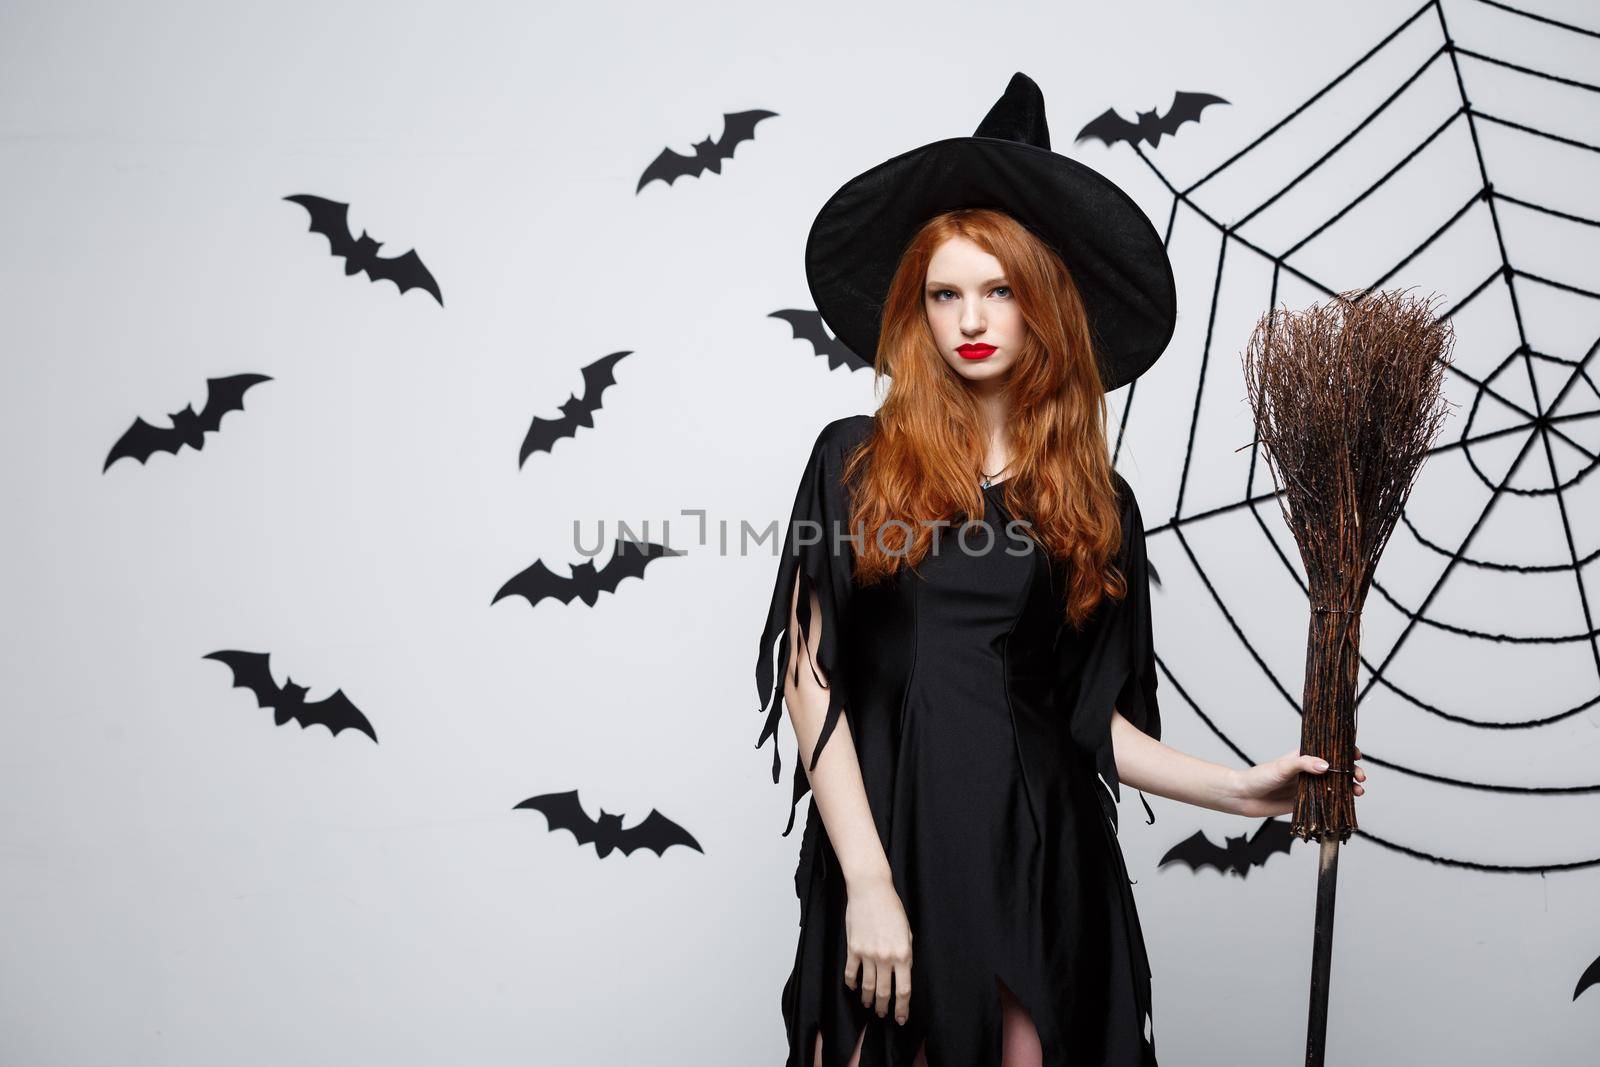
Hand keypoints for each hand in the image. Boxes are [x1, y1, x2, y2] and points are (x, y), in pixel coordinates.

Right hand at [842, 876, 913, 1024]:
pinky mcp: (853, 948)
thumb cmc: (891, 908)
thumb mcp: (907, 932)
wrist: (871, 890)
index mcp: (903, 954)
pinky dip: (851, 983)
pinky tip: (853, 988)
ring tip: (868, 1004)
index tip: (901, 1018)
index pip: (904, 990)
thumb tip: (902, 971)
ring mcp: (868, 954)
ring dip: (868, 998)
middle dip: (885, 1007)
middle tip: (883, 1014)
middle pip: (885, 992)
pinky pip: (851, 972)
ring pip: (868, 986)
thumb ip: (905, 953)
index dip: (902, 1007)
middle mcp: (886, 958)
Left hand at [1227, 746, 1364, 817]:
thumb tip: (1326, 765)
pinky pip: (1328, 801)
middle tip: (1360, 777)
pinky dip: (1340, 802)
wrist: (1244, 798)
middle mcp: (1309, 770)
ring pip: (1336, 785)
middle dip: (1352, 771)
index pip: (1329, 750)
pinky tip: (1349, 804)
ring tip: (1358, 791)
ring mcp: (1310, 786)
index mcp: (1304, 756)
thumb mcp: (1281, 767)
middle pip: (1338, 769)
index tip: (1356, 754)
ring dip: (1350, 787)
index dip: (1345, 751)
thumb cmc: (1260, 777)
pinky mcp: (1308, 802)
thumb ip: (1303, 764)